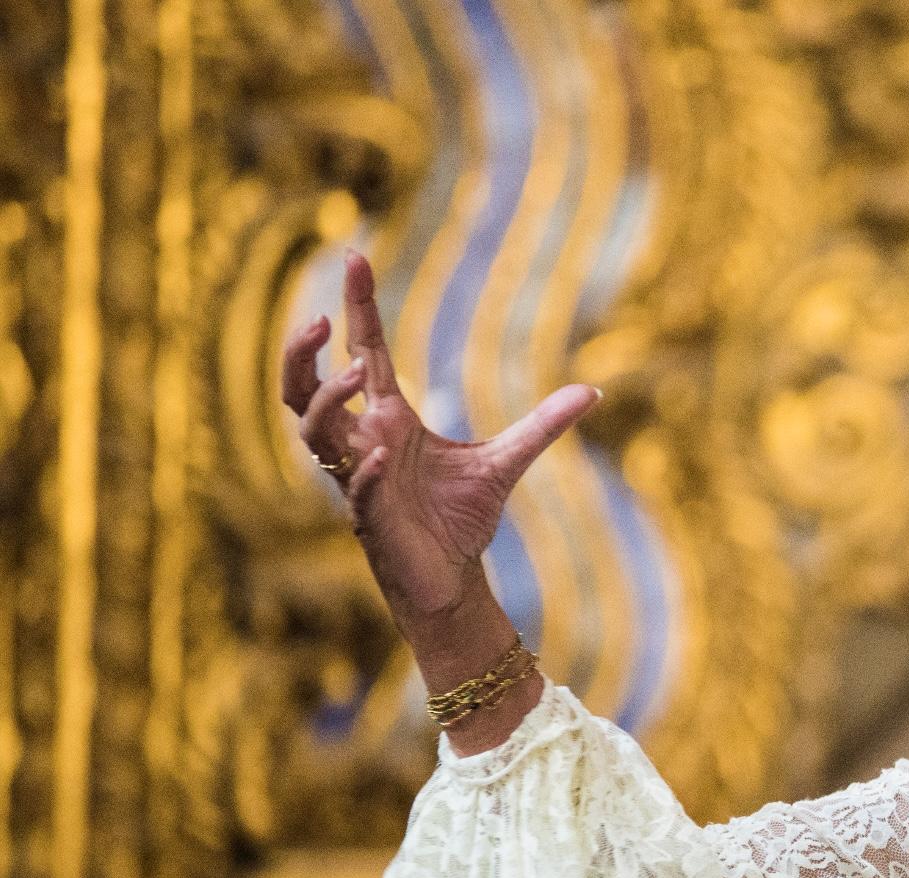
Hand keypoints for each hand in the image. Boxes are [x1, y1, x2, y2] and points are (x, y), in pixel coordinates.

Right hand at [283, 251, 598, 627]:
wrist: (453, 578)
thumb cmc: (460, 520)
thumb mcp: (507, 461)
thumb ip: (543, 424)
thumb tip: (593, 391)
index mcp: (389, 420)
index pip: (364, 350)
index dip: (357, 304)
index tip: (356, 255)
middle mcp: (363, 442)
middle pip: (302, 386)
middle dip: (302, 352)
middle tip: (321, 318)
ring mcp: (358, 477)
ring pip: (310, 429)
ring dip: (326, 398)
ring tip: (358, 373)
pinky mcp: (370, 516)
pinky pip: (353, 487)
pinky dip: (363, 471)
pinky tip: (381, 458)